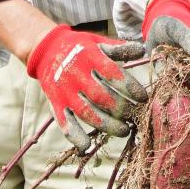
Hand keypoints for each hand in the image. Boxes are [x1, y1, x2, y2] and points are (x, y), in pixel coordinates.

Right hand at [25, 25, 147, 146]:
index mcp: (89, 56)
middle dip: (121, 108)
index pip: (112, 74)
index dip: (129, 87)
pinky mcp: (55, 103)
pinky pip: (64, 122)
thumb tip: (143, 50)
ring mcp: (64, 90)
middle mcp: (76, 74)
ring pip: (86, 112)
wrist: (46, 50)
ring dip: (106, 124)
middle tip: (136, 116)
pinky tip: (87, 146)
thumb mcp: (97, 42)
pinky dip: (75, 135)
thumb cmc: (79, 47)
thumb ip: (118, 48)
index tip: (143, 98)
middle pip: (101, 96)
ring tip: (124, 131)